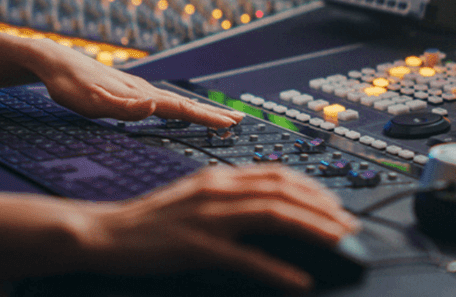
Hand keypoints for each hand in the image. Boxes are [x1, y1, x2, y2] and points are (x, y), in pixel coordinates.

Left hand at [28, 39, 241, 127]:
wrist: (52, 61)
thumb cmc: (68, 85)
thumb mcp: (90, 102)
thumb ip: (122, 107)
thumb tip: (153, 108)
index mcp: (139, 96)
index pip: (180, 108)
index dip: (206, 118)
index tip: (232, 124)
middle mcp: (143, 91)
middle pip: (184, 103)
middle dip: (211, 113)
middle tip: (240, 120)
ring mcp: (136, 89)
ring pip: (174, 101)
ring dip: (198, 109)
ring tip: (218, 116)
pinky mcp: (126, 90)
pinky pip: (160, 100)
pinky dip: (178, 107)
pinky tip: (177, 109)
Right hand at [76, 165, 360, 292]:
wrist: (106, 232)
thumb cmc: (149, 221)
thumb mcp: (192, 199)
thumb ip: (227, 199)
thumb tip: (265, 209)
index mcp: (216, 177)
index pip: (275, 174)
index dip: (312, 187)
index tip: (335, 203)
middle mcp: (216, 190)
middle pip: (281, 191)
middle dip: (322, 207)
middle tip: (349, 225)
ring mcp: (206, 217)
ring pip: (272, 215)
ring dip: (311, 228)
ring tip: (339, 242)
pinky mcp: (197, 246)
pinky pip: (245, 258)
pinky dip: (276, 269)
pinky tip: (298, 281)